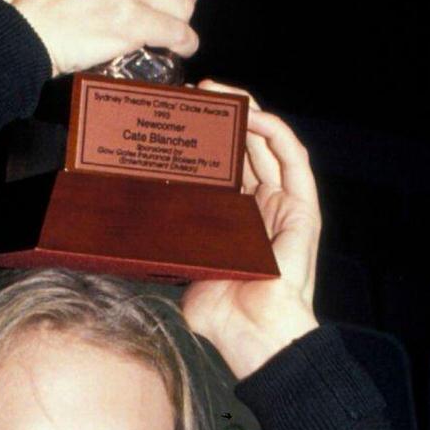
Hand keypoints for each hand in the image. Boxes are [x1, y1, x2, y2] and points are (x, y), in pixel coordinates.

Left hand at [181, 87, 321, 379]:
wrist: (253, 335)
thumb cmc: (222, 313)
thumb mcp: (182, 267)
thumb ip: (166, 245)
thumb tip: (126, 231)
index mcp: (233, 219)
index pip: (221, 166)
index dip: (204, 138)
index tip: (180, 117)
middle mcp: (260, 206)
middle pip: (245, 148)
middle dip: (223, 116)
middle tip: (198, 95)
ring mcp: (283, 205)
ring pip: (269, 145)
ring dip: (249, 114)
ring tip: (224, 95)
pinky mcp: (303, 208)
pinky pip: (294, 159)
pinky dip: (275, 132)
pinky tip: (254, 116)